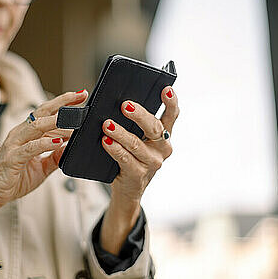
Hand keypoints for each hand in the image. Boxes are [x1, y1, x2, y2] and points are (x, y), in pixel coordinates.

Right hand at [0, 90, 87, 217]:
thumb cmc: (12, 179)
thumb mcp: (41, 168)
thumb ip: (55, 158)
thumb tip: (71, 148)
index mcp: (27, 134)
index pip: (47, 113)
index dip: (64, 104)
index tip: (81, 96)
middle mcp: (20, 134)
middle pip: (43, 112)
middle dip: (63, 103)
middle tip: (81, 96)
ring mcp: (15, 144)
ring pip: (37, 126)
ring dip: (57, 121)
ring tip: (75, 120)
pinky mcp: (12, 158)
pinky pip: (30, 147)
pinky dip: (45, 143)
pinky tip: (58, 141)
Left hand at [102, 85, 178, 203]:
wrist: (127, 189)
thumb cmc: (130, 157)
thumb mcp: (137, 138)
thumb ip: (133, 123)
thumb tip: (119, 102)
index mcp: (164, 135)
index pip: (171, 115)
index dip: (171, 102)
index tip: (165, 89)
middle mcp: (162, 148)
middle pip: (153, 127)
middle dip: (139, 115)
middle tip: (125, 105)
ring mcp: (152, 162)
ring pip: (136, 144)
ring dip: (120, 132)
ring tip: (107, 124)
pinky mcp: (138, 174)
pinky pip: (125, 158)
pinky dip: (114, 149)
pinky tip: (106, 141)